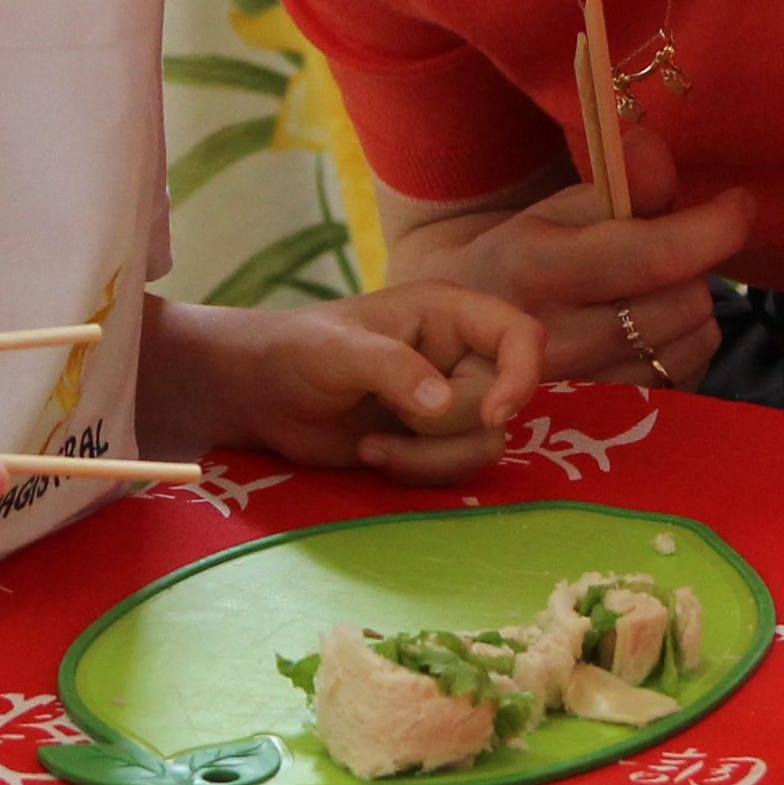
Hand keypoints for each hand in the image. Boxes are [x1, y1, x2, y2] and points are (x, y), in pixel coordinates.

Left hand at [219, 282, 543, 484]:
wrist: (261, 397)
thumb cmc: (295, 351)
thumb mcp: (337, 350)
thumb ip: (392, 368)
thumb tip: (443, 404)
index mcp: (447, 313)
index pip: (521, 335)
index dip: (522, 375)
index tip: (490, 414)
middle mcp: (459, 354)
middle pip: (499, 402)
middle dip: (443, 426)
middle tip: (390, 417)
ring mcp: (448, 401)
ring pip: (484, 444)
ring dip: (429, 457)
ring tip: (372, 446)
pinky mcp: (432, 442)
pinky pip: (458, 469)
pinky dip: (418, 471)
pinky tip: (372, 454)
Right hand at [405, 130, 753, 384]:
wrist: (465, 345)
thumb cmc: (522, 263)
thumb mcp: (554, 212)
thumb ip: (618, 183)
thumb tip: (653, 145)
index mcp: (537, 268)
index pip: (651, 255)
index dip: (712, 229)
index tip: (740, 203)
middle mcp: (555, 338)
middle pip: (685, 298)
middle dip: (692, 267)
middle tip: (665, 255)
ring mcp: (581, 392)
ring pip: (694, 340)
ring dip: (690, 309)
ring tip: (650, 295)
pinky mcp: (607, 424)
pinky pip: (688, 378)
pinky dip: (683, 349)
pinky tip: (647, 335)